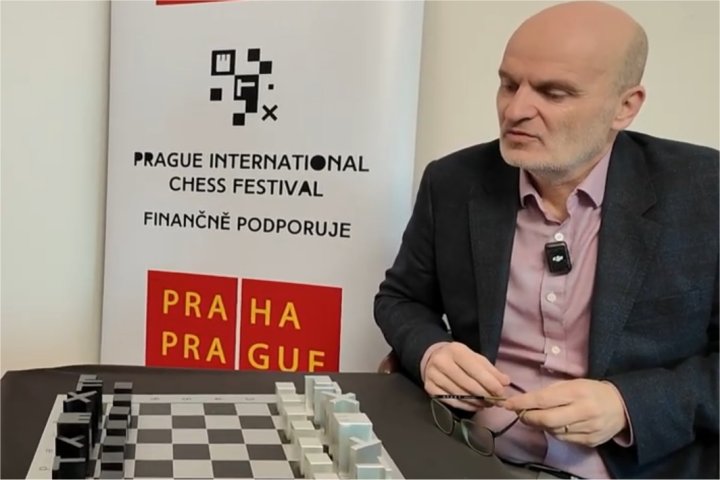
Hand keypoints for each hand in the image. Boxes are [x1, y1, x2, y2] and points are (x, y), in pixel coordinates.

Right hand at [424, 342, 509, 410]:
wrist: (434, 358)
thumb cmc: (459, 358)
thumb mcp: (475, 358)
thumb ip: (491, 370)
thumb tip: (505, 382)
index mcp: (455, 350)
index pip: (475, 369)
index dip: (490, 382)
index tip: (501, 392)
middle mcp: (442, 362)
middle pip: (467, 384)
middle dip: (485, 395)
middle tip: (496, 402)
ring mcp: (433, 376)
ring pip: (460, 394)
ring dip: (477, 402)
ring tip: (487, 404)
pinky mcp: (430, 388)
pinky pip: (451, 402)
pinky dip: (466, 406)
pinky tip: (475, 406)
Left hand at [501, 379, 627, 446]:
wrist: (622, 407)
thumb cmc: (591, 391)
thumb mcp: (572, 383)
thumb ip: (549, 392)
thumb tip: (525, 401)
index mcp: (577, 392)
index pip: (543, 400)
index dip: (522, 403)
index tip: (507, 404)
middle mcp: (583, 412)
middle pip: (546, 420)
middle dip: (528, 418)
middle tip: (520, 413)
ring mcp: (588, 429)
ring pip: (553, 432)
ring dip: (540, 425)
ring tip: (539, 416)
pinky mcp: (590, 441)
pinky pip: (564, 439)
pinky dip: (554, 432)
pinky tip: (556, 424)